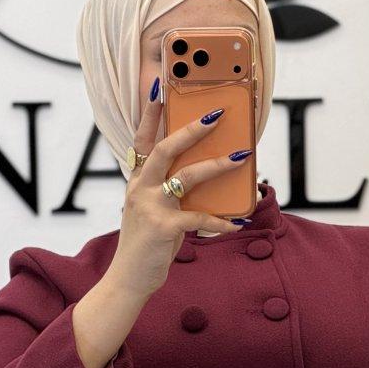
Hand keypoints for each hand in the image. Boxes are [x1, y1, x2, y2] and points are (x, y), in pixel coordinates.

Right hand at [107, 84, 253, 297]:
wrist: (129, 278)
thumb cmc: (147, 244)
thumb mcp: (155, 211)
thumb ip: (172, 192)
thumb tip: (206, 176)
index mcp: (138, 181)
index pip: (142, 140)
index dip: (150, 114)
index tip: (159, 88)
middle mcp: (140, 189)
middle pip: (165, 148)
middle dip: (191, 129)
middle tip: (216, 115)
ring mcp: (150, 207)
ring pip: (186, 176)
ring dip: (217, 165)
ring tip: (240, 158)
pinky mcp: (163, 228)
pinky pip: (198, 217)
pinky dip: (220, 221)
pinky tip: (236, 224)